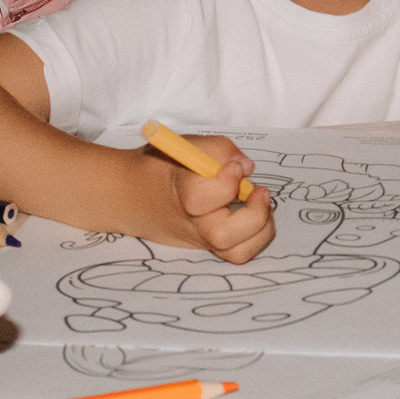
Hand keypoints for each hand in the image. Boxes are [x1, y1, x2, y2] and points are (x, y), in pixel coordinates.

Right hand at [162, 135, 273, 263]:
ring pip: (237, 252)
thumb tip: (247, 168)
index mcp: (180, 193)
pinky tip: (256, 214)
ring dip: (261, 229)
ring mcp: (202, 239)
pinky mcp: (212, 246)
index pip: (201, 199)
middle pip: (222, 234)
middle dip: (253, 214)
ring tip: (261, 204)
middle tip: (260, 191)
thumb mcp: (188, 146)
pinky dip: (257, 237)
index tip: (234, 166)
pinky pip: (240, 252)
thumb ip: (220, 150)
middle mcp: (191, 222)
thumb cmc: (165, 166)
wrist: (137, 194)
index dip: (226, 182)